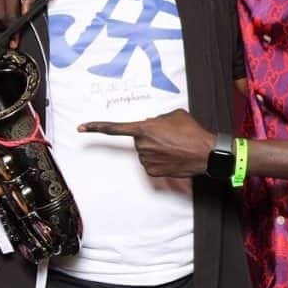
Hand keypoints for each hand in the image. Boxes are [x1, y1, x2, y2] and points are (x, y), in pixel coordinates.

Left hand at [78, 109, 214, 177]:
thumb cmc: (192, 132)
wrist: (206, 153)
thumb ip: (157, 119)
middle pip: (139, 139)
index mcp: (144, 129)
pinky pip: (151, 163)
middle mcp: (142, 145)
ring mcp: (146, 160)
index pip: (115, 128)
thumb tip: (152, 125)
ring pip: (145, 151)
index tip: (81, 128)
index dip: (96, 127)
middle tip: (169, 136)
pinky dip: (160, 160)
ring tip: (174, 146)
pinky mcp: (152, 172)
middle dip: (150, 137)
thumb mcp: (174, 115)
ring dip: (156, 148)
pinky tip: (173, 156)